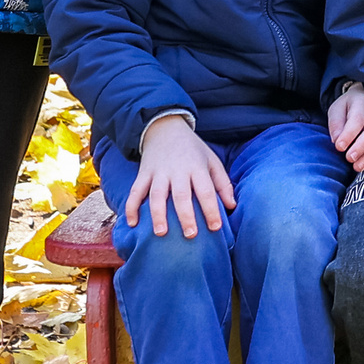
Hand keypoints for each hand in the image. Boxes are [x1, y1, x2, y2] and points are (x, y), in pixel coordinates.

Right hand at [126, 114, 234, 237]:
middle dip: (186, 215)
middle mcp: (177, 170)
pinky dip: (131, 206)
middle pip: (181, 195)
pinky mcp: (143, 173)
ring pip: (157, 194)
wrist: (165, 128)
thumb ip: (223, 184)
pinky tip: (131, 223)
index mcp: (197, 167)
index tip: (216, 227)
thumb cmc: (193, 150)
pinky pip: (136, 190)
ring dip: (158, 214)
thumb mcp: (212, 161)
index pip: (206, 190)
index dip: (211, 209)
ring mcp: (158, 172)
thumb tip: (232, 206)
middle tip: (190, 235)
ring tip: (160, 233)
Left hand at [327, 84, 363, 171]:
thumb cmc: (349, 108)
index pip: (357, 119)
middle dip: (361, 147)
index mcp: (362, 102)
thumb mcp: (337, 110)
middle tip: (350, 158)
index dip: (349, 134)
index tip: (339, 147)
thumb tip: (337, 140)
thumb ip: (335, 123)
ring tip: (357, 166)